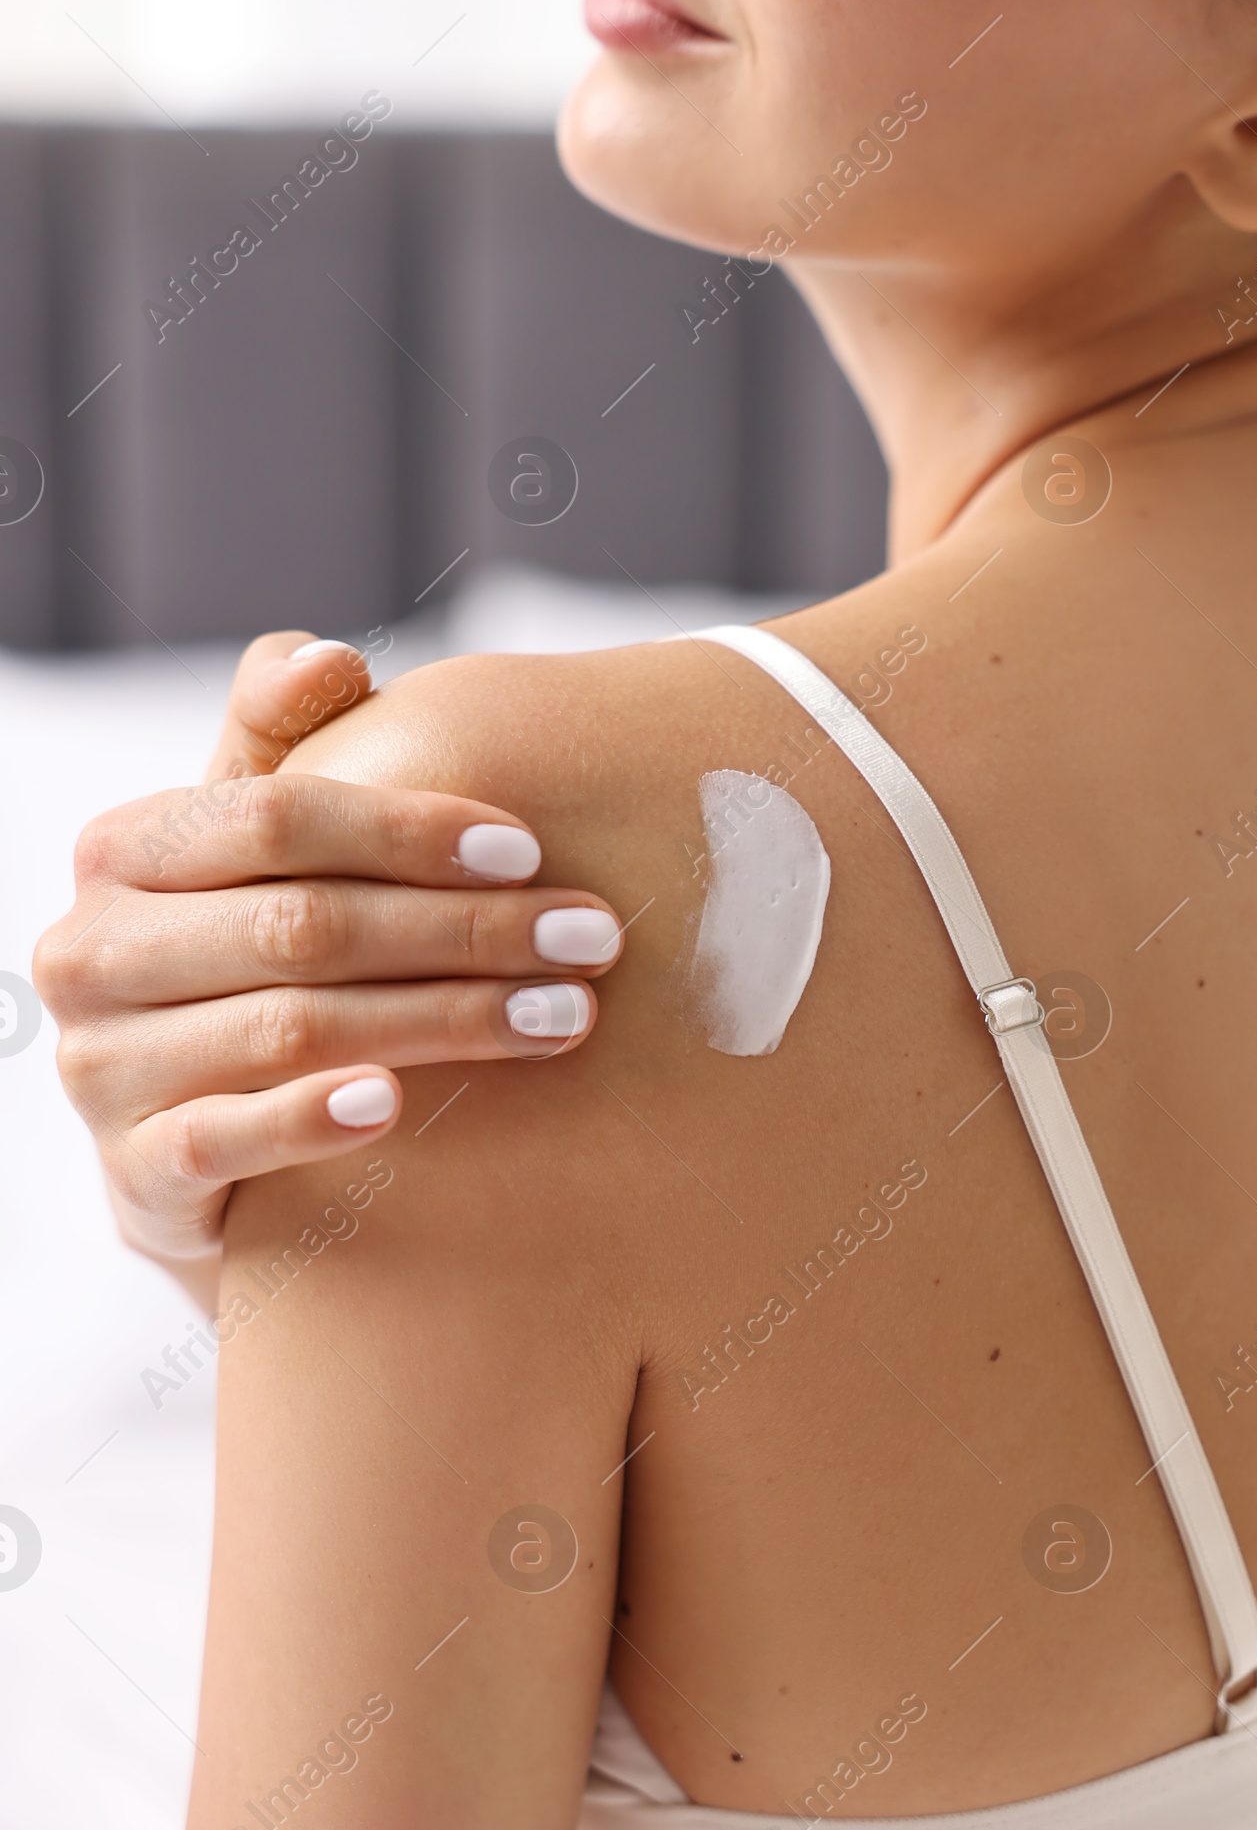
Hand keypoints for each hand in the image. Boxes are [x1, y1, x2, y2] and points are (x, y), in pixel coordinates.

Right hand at [34, 632, 623, 1305]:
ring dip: (443, 1020)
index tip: (531, 848)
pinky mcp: (134, 1174)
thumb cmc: (248, 955)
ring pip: (290, 1029)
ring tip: (563, 1017)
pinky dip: (311, 1118)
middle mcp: (92, 953)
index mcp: (124, 850)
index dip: (407, 828)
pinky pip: (223, 1141)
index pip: (273, 819)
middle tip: (591, 939)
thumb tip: (323, 655)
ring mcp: (102, 1069)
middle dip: (464, 930)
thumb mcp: (255, 844)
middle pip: (301, 925)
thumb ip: (279, 738)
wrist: (192, 1138)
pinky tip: (399, 1105)